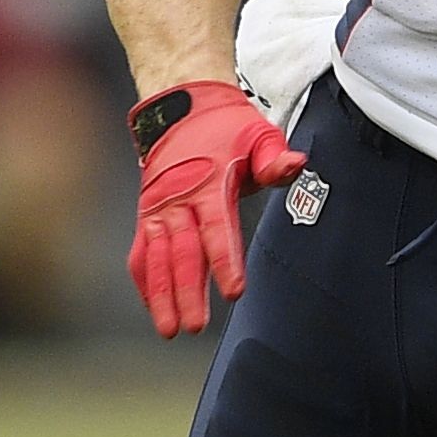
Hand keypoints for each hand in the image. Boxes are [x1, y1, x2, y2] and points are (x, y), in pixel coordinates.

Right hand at [126, 81, 304, 338]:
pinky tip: (153, 307)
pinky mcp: (146, 215)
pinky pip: (141, 252)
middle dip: (188, 292)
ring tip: (169, 329)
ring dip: (162, 296)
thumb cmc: (225, 126)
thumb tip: (295, 164)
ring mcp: (158, 210)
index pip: (217, 230)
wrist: (180, 107)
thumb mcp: (257, 133)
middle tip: (195, 326)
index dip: (225, 261)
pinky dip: (145, 281)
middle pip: (184, 253)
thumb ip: (275, 157)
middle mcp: (178, 200)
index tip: (233, 290)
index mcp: (208, 184)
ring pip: (158, 259)